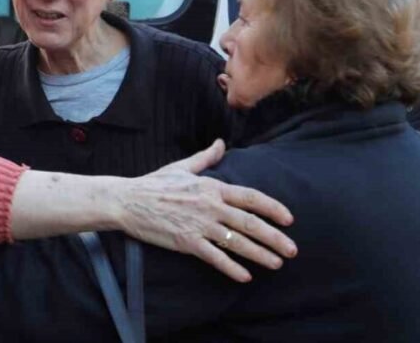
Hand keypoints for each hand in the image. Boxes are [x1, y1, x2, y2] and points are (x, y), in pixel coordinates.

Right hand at [114, 139, 295, 282]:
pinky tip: (245, 276)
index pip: (250, 197)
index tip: (289, 219)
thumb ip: (206, 158)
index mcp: (211, 186)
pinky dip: (231, 267)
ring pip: (237, 242)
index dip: (272, 208)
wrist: (127, 201)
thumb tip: (221, 144)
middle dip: (274, 237)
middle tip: (292, 249)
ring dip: (260, 254)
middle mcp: (210, 205)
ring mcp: (199, 225)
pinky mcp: (187, 242)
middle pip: (250, 222)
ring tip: (277, 263)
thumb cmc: (153, 184)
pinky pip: (215, 257)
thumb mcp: (182, 166)